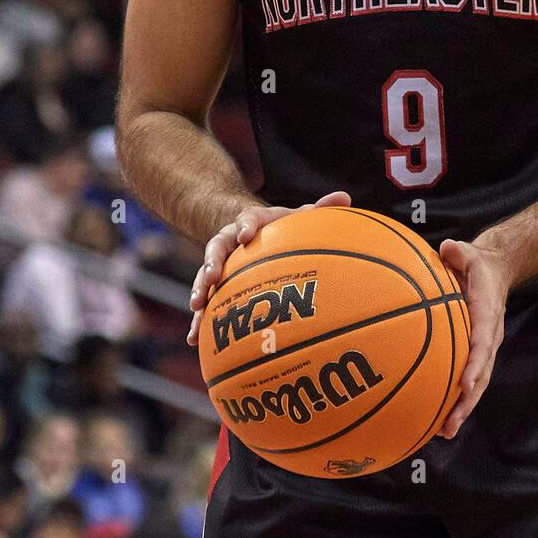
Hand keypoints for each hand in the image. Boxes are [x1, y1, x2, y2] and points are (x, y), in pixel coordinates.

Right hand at [185, 189, 350, 344]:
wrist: (254, 233)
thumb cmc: (282, 228)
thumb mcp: (298, 217)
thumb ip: (318, 210)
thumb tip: (344, 198)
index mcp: (251, 222)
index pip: (246, 219)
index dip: (245, 225)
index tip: (246, 235)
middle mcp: (230, 240)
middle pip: (216, 247)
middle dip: (211, 262)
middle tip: (210, 276)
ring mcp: (220, 263)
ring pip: (205, 275)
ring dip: (200, 290)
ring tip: (197, 307)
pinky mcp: (216, 284)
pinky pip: (206, 301)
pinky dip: (199, 319)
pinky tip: (193, 339)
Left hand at [435, 239, 511, 437]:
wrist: (495, 271)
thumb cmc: (476, 264)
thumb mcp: (469, 253)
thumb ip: (460, 252)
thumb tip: (448, 247)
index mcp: (487, 315)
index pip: (483, 343)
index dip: (476, 364)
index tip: (465, 384)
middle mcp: (489, 337)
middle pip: (482, 375)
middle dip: (467, 402)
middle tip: (450, 424)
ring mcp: (484, 348)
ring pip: (476, 384)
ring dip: (462, 409)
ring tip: (443, 433)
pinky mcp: (476, 353)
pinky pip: (467, 379)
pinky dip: (455, 399)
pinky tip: (435, 418)